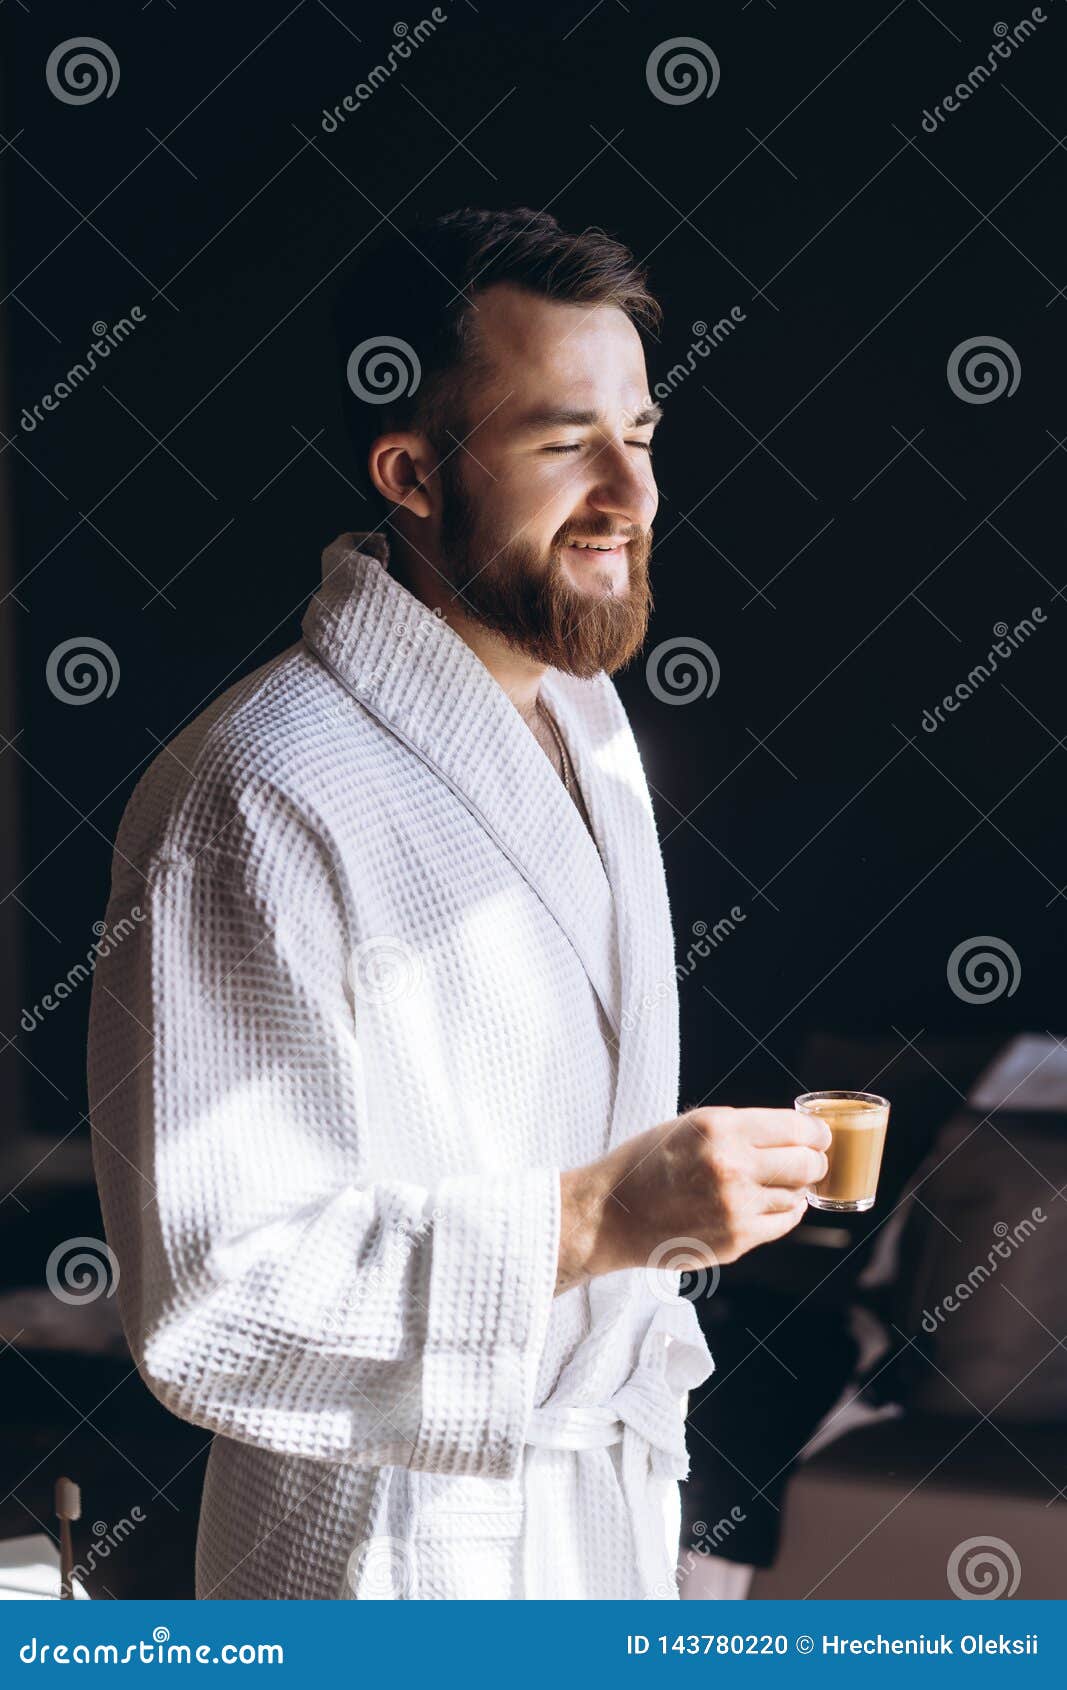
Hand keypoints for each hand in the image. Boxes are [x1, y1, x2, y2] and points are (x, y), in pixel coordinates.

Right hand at [556, 1106, 830, 1292]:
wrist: (610, 1213)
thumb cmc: (648, 1162)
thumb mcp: (691, 1126)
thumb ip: (742, 1129)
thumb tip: (796, 1134)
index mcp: (720, 1128)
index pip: (797, 1129)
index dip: (816, 1134)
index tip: (818, 1137)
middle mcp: (732, 1166)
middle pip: (807, 1164)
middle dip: (814, 1162)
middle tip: (809, 1161)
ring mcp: (735, 1207)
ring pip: (798, 1197)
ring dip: (794, 1189)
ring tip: (776, 1184)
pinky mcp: (735, 1240)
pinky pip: (782, 1224)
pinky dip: (783, 1213)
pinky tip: (765, 1205)